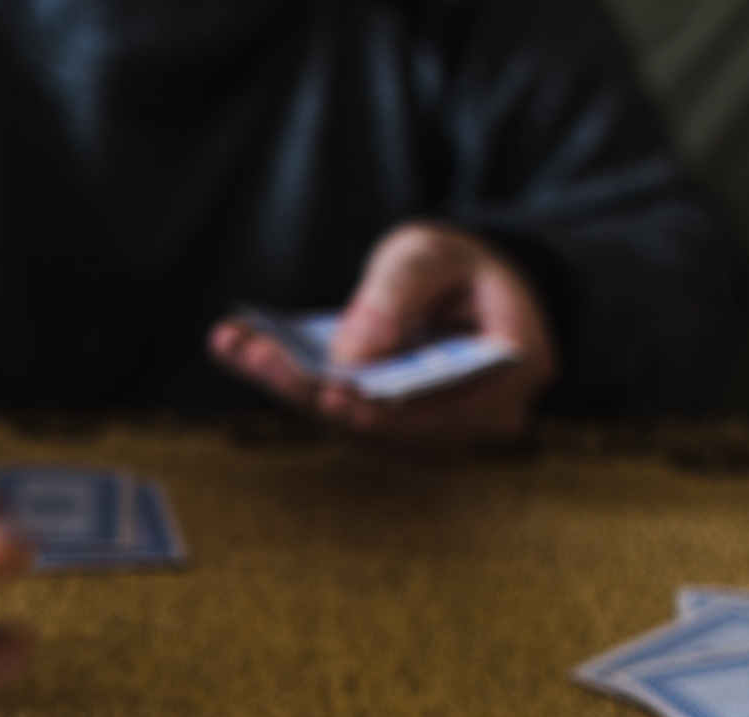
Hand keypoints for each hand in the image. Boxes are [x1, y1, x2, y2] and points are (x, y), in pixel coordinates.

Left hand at [210, 221, 556, 442]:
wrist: (460, 287)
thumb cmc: (457, 266)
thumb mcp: (434, 254)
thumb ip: (399, 294)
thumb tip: (354, 355)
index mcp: (514, 369)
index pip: (445, 407)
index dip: (384, 409)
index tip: (330, 393)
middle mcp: (477, 417)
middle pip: (386, 422)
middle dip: (313, 390)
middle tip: (253, 354)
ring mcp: (430, 431)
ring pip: (351, 422)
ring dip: (288, 386)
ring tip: (234, 343)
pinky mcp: (385, 428)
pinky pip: (334, 409)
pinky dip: (288, 379)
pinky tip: (237, 345)